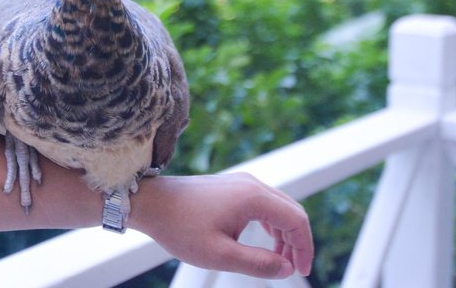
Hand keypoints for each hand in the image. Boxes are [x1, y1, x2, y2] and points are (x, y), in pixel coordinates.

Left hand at [130, 172, 313, 278]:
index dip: (304, 248)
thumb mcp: (219, 254)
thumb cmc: (180, 228)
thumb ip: (257, 263)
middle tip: (292, 269)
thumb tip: (287, 268)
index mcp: (253, 197)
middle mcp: (251, 184)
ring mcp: (241, 183)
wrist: (151, 203)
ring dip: (284, 233)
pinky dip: (271, 224)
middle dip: (297, 241)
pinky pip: (263, 203)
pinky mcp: (232, 187)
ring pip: (278, 207)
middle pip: (291, 211)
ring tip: (278, 260)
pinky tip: (265, 242)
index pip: (297, 220)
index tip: (300, 271)